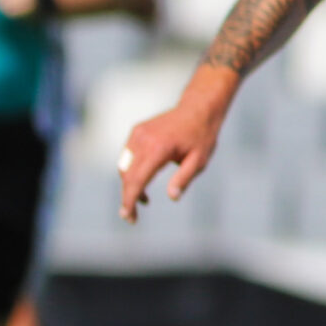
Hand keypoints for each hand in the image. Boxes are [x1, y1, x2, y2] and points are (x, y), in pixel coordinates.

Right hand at [118, 66, 236, 222]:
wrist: (198, 109)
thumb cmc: (201, 136)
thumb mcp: (199, 160)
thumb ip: (184, 178)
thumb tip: (172, 197)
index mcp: (159, 148)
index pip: (137, 179)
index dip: (130, 200)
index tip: (128, 217)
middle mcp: (142, 140)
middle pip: (127, 176)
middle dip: (127, 197)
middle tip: (132, 217)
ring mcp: (136, 135)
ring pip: (124, 167)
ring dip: (130, 185)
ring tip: (144, 199)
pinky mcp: (135, 132)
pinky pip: (127, 157)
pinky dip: (131, 172)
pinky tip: (144, 179)